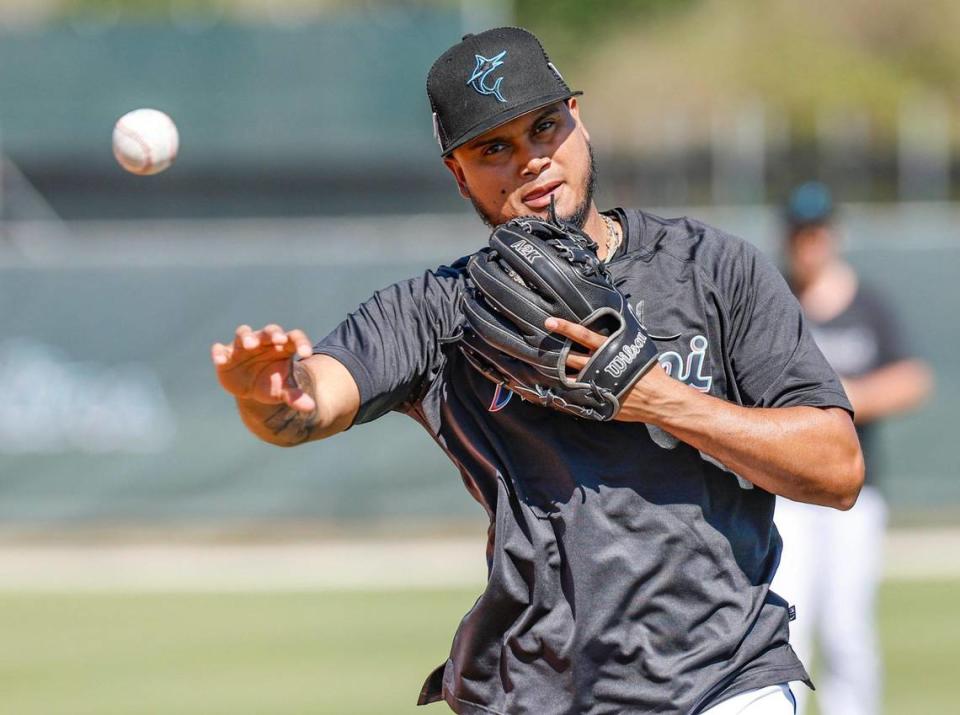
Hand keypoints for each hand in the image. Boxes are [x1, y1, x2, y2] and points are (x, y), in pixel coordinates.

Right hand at [211, 324, 315, 412]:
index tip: (306, 353)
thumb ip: (296, 397)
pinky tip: (220, 359)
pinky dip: (219, 352)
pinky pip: (221, 349)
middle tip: (278, 338)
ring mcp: (243, 345)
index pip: (295, 337)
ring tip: (249, 345)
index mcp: (283, 346)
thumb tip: (310, 408)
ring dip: (247, 337)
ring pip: (244, 333)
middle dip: (273, 333)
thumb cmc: (272, 384)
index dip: (301, 343)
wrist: (252, 390)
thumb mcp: (284, 391)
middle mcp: (264, 341)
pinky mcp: (226, 354)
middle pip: (270, 331)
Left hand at [544, 316, 674, 421]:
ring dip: (556, 374)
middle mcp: (599, 366)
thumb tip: (617, 320)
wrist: (658, 399)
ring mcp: (596, 384)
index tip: (550, 322)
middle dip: (554, 352)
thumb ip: (624, 337)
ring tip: (540, 369)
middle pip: (571, 357)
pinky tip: (551, 393)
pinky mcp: (596, 400)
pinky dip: (564, 394)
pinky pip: (575, 397)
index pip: (584, 335)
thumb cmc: (651, 372)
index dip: (566, 327)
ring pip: (569, 377)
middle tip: (538, 346)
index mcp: (609, 350)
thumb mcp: (638, 348)